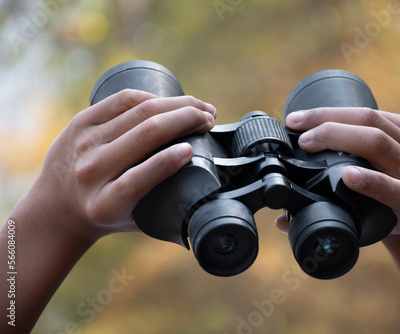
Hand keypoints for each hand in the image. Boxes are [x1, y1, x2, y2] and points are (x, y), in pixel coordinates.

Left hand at [24, 89, 215, 242]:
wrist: (57, 207)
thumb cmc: (106, 215)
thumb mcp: (135, 222)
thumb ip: (167, 215)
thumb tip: (209, 203)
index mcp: (105, 204)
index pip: (138, 179)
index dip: (168, 161)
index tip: (192, 149)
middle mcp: (91, 171)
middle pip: (145, 134)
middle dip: (186, 119)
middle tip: (210, 118)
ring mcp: (84, 143)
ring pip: (139, 111)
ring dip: (177, 105)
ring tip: (199, 108)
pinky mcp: (81, 122)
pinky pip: (122, 99)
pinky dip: (152, 97)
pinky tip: (171, 101)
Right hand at [275, 107, 399, 239]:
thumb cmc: (382, 220)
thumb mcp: (363, 228)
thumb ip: (327, 223)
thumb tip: (281, 222)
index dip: (373, 183)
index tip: (345, 175)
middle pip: (379, 144)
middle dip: (335, 136)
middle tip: (302, 139)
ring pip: (376, 121)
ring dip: (332, 117)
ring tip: (300, 121)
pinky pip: (377, 112)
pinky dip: (342, 111)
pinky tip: (319, 114)